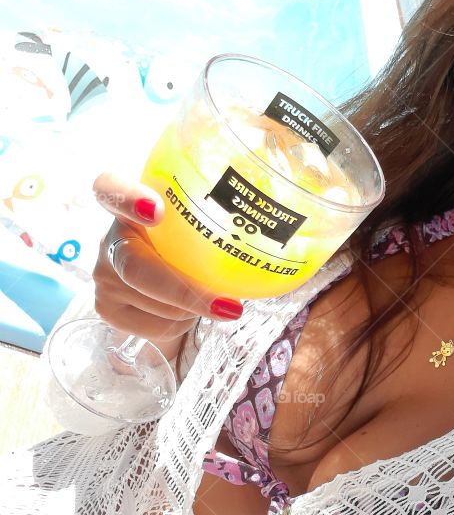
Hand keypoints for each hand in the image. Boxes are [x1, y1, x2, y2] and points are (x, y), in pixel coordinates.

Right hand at [91, 171, 243, 345]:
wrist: (165, 285)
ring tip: (207, 298)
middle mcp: (109, 237)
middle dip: (183, 290)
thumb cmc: (191, 244)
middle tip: (228, 306)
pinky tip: (187, 312)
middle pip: (136, 267)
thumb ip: (224, 213)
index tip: (156, 211)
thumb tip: (289, 223)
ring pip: (156, 304)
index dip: (128, 198)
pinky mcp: (107, 309)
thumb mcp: (201, 222)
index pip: (110, 187)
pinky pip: (157, 326)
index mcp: (130, 202)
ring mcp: (103, 275)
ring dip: (193, 309)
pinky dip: (182, 324)